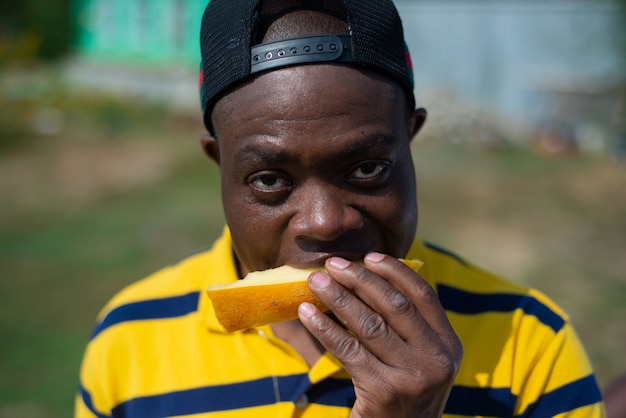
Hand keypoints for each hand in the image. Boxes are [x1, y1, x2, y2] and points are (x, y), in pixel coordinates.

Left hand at [298, 252, 462, 417]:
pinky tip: (307, 313)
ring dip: (338, 298)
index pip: (423, 295)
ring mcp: (412, 377)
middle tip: (332, 264)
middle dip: (360, 279)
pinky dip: (325, 328)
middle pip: (394, 305)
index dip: (395, 271)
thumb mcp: (419, 358)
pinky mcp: (384, 392)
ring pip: (369, 324)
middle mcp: (437, 360)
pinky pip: (348, 350)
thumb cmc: (402, 391)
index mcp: (448, 344)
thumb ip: (406, 325)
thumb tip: (365, 275)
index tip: (368, 256)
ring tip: (315, 281)